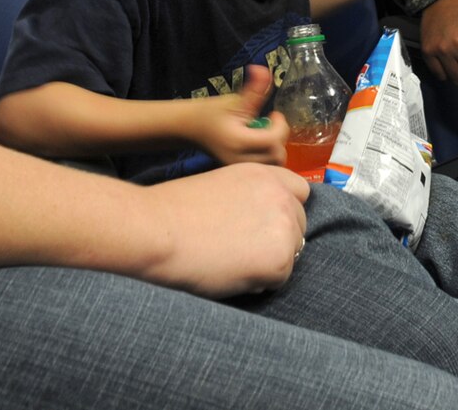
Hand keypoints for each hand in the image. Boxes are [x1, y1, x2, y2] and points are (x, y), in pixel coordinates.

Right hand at [137, 164, 309, 297]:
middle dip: (278, 239)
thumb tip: (258, 223)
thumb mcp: (222, 186)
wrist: (158, 231)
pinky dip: (259, 282)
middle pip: (299, 225)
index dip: (284, 211)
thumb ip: (249, 197)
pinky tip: (231, 274)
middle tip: (242, 250)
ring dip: (269, 261)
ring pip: (292, 253)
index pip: (299, 192)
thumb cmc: (174, 211)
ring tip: (232, 261)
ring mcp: (284, 227)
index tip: (265, 225)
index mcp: (265, 175)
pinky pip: (279, 278)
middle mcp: (281, 196)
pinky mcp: (279, 259)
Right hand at [185, 66, 289, 165]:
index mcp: (239, 142)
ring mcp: (239, 168)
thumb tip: (263, 70)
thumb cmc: (210, 113)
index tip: (273, 114)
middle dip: (278, 138)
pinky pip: (263, 168)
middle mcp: (240, 160)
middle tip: (269, 125)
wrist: (190, 128)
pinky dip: (267, 156)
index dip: (280, 125)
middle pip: (276, 156)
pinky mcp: (238, 171)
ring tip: (263, 134)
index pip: (273, 141)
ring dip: (274, 148)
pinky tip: (257, 144)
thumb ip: (253, 89)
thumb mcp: (234, 100)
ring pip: (272, 165)